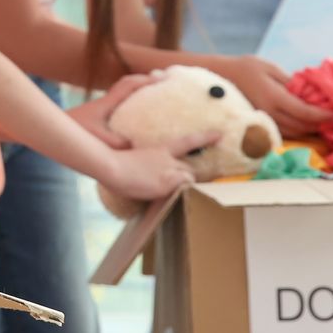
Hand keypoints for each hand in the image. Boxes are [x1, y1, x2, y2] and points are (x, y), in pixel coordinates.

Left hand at [69, 71, 166, 146]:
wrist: (50, 130)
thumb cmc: (72, 133)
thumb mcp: (96, 139)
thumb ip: (115, 142)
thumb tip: (133, 144)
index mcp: (106, 103)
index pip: (129, 85)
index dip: (147, 81)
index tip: (164, 79)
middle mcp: (106, 103)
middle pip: (129, 85)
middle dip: (147, 81)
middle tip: (166, 81)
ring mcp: (102, 109)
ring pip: (124, 96)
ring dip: (140, 93)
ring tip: (159, 96)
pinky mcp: (98, 118)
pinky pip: (120, 107)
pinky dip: (132, 107)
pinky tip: (139, 120)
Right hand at [97, 136, 212, 203]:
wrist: (112, 166)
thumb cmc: (113, 162)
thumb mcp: (131, 159)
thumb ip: (145, 165)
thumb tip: (145, 173)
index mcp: (160, 150)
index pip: (188, 142)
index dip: (205, 138)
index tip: (220, 135)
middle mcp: (168, 160)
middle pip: (189, 170)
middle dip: (192, 178)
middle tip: (195, 182)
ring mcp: (169, 172)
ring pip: (187, 181)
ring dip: (183, 188)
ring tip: (173, 194)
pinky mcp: (167, 184)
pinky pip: (182, 191)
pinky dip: (180, 195)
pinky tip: (170, 198)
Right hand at [206, 55, 330, 137]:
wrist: (220, 76)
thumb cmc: (246, 68)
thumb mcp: (270, 68)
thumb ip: (290, 82)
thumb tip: (310, 93)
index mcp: (274, 97)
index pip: (305, 112)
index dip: (323, 115)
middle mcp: (270, 113)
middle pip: (301, 126)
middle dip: (319, 124)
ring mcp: (263, 121)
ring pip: (293, 132)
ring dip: (309, 129)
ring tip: (321, 122)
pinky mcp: (259, 124)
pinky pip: (283, 132)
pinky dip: (296, 130)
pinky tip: (303, 124)